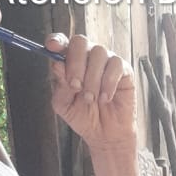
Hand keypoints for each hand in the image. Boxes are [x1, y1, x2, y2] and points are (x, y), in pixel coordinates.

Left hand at [47, 33, 136, 151]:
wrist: (105, 135)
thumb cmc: (84, 117)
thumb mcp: (64, 105)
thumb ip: (59, 85)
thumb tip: (58, 65)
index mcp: (70, 62)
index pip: (62, 43)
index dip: (57, 40)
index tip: (52, 46)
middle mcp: (88, 57)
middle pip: (80, 42)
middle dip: (75, 64)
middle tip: (76, 86)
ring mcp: (106, 61)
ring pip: (98, 53)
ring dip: (92, 79)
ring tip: (90, 99)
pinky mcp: (124, 70)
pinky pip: (115, 66)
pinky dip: (108, 83)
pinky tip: (105, 98)